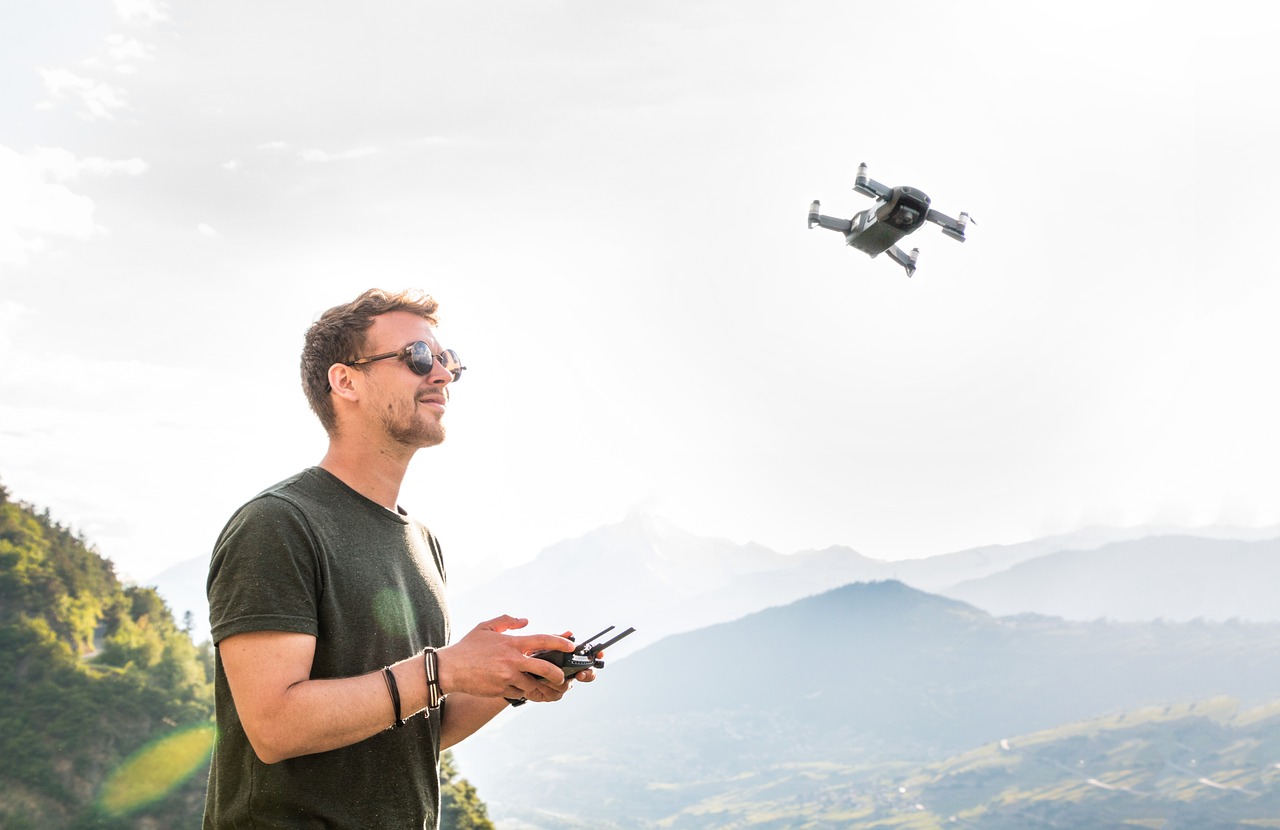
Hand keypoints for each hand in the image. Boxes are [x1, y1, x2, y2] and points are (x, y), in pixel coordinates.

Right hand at [437, 615, 573, 701]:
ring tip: (549, 687)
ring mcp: (508, 677)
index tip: (571, 645)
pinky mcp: (502, 690)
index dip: (560, 642)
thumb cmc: (467, 647)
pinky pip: (520, 693)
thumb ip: (507, 621)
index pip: (542, 640)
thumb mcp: (486, 627)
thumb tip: (525, 621)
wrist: (450, 669)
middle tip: (562, 677)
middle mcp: (513, 661)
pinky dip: (526, 692)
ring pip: (534, 685)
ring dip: (543, 687)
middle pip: (545, 669)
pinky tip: (528, 691)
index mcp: (512, 643)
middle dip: (559, 674)